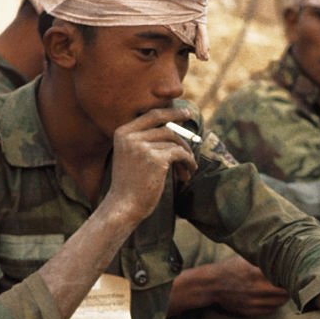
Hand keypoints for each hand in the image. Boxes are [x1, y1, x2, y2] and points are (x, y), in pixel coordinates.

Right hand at [108, 107, 197, 221]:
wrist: (123, 206)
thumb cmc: (130, 184)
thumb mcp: (131, 156)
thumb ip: (145, 140)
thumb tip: (173, 127)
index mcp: (123, 133)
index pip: (151, 115)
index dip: (171, 112)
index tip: (185, 113)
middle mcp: (131, 136)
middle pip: (166, 128)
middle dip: (183, 132)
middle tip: (197, 136)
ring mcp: (142, 146)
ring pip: (175, 143)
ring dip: (185, 155)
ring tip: (187, 169)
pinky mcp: (156, 159)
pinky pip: (180, 154)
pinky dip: (188, 162)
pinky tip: (188, 172)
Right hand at [168, 256, 288, 315]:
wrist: (211, 285)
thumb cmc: (231, 267)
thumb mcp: (247, 258)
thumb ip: (265, 258)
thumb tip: (284, 254)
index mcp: (256, 273)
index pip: (283, 278)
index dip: (292, 277)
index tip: (295, 273)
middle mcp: (255, 290)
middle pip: (284, 293)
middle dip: (290, 287)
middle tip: (292, 281)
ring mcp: (252, 303)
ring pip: (279, 303)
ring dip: (284, 296)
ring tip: (283, 288)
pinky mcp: (249, 312)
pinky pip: (269, 310)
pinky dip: (274, 304)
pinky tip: (272, 296)